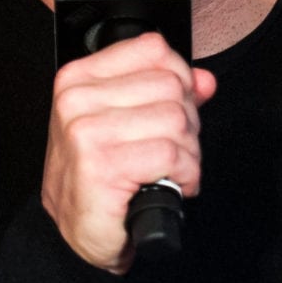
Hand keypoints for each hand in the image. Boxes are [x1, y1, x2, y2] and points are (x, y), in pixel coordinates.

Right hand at [41, 32, 216, 273]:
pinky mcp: (103, 165)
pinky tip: (170, 184)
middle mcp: (77, 100)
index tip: (173, 109)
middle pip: (171, 86)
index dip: (180, 79)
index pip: (153, 49)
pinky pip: (171, 154)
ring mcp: (86, 132)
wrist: (79, 232)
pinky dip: (185, 174)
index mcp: (79, 80)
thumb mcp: (127, 124)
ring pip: (176, 119)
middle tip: (173, 149)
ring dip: (188, 152)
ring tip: (170, 169)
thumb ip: (166, 94)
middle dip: (187, 122)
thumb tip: (204, 80)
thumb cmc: (99, 179)